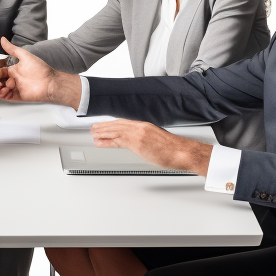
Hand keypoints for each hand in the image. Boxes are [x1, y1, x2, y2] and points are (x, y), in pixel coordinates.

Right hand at [0, 38, 82, 106]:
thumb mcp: (24, 56)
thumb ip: (12, 49)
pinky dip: (1, 93)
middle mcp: (11, 79)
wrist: (50, 82)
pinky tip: (3, 88)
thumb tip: (3, 40)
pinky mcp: (15, 96)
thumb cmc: (40, 69)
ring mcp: (12, 88)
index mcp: (11, 69)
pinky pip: (4, 96)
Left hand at [90, 119, 212, 175]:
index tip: (105, 125)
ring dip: (102, 132)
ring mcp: (138, 134)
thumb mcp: (158, 140)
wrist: (183, 152)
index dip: (112, 124)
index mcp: (145, 126)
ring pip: (115, 131)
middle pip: (117, 124)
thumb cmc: (174, 149)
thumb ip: (146, 139)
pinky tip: (100, 142)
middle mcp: (141, 127)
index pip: (124, 122)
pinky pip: (118, 141)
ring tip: (93, 134)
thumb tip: (140, 144)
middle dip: (104, 126)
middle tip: (94, 128)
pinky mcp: (138, 142)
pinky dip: (107, 141)